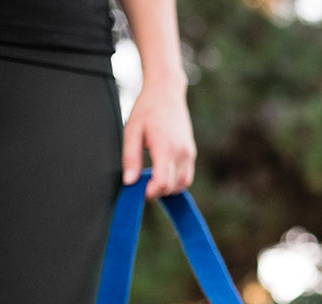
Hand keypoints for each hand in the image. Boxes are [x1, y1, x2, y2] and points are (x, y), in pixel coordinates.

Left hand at [122, 74, 195, 198]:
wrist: (167, 93)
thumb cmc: (147, 109)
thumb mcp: (131, 131)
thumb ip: (130, 158)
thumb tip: (130, 182)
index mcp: (165, 147)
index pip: (162, 182)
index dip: (150, 192)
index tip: (139, 192)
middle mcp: (182, 152)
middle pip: (172, 186)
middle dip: (157, 191)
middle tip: (141, 185)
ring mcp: (189, 153)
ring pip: (182, 184)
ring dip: (167, 188)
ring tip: (151, 180)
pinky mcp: (191, 153)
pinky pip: (187, 176)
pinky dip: (175, 181)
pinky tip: (161, 174)